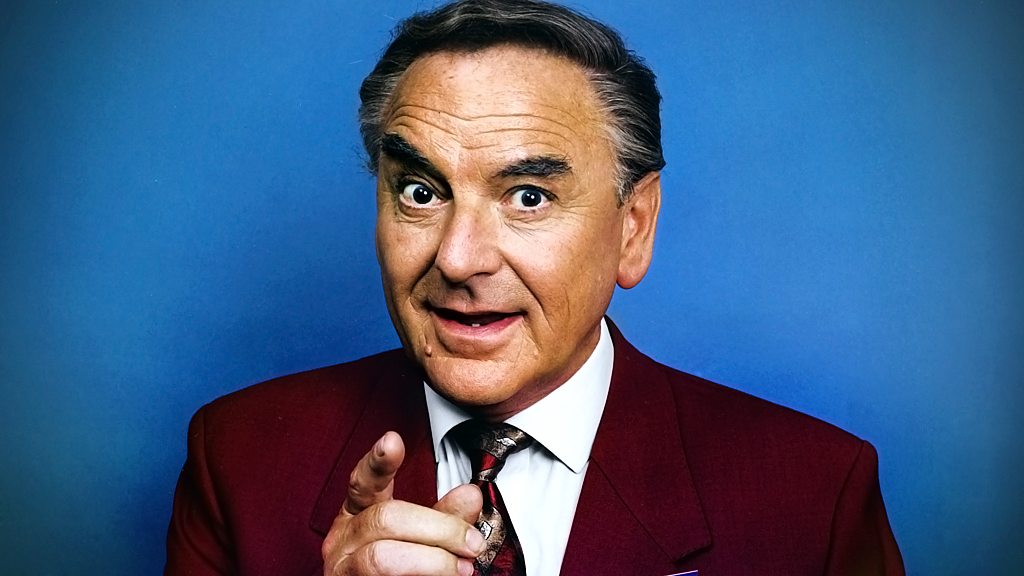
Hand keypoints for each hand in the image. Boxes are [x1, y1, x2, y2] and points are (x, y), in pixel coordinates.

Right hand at [322, 431, 484, 574]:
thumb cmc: (395, 569)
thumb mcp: (418, 537)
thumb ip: (443, 518)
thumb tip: (471, 496)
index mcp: (357, 513)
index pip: (363, 481)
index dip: (376, 462)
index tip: (392, 441)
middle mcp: (342, 538)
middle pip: (386, 518)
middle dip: (439, 529)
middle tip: (471, 542)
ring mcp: (342, 568)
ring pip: (383, 557)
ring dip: (433, 562)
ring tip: (461, 568)